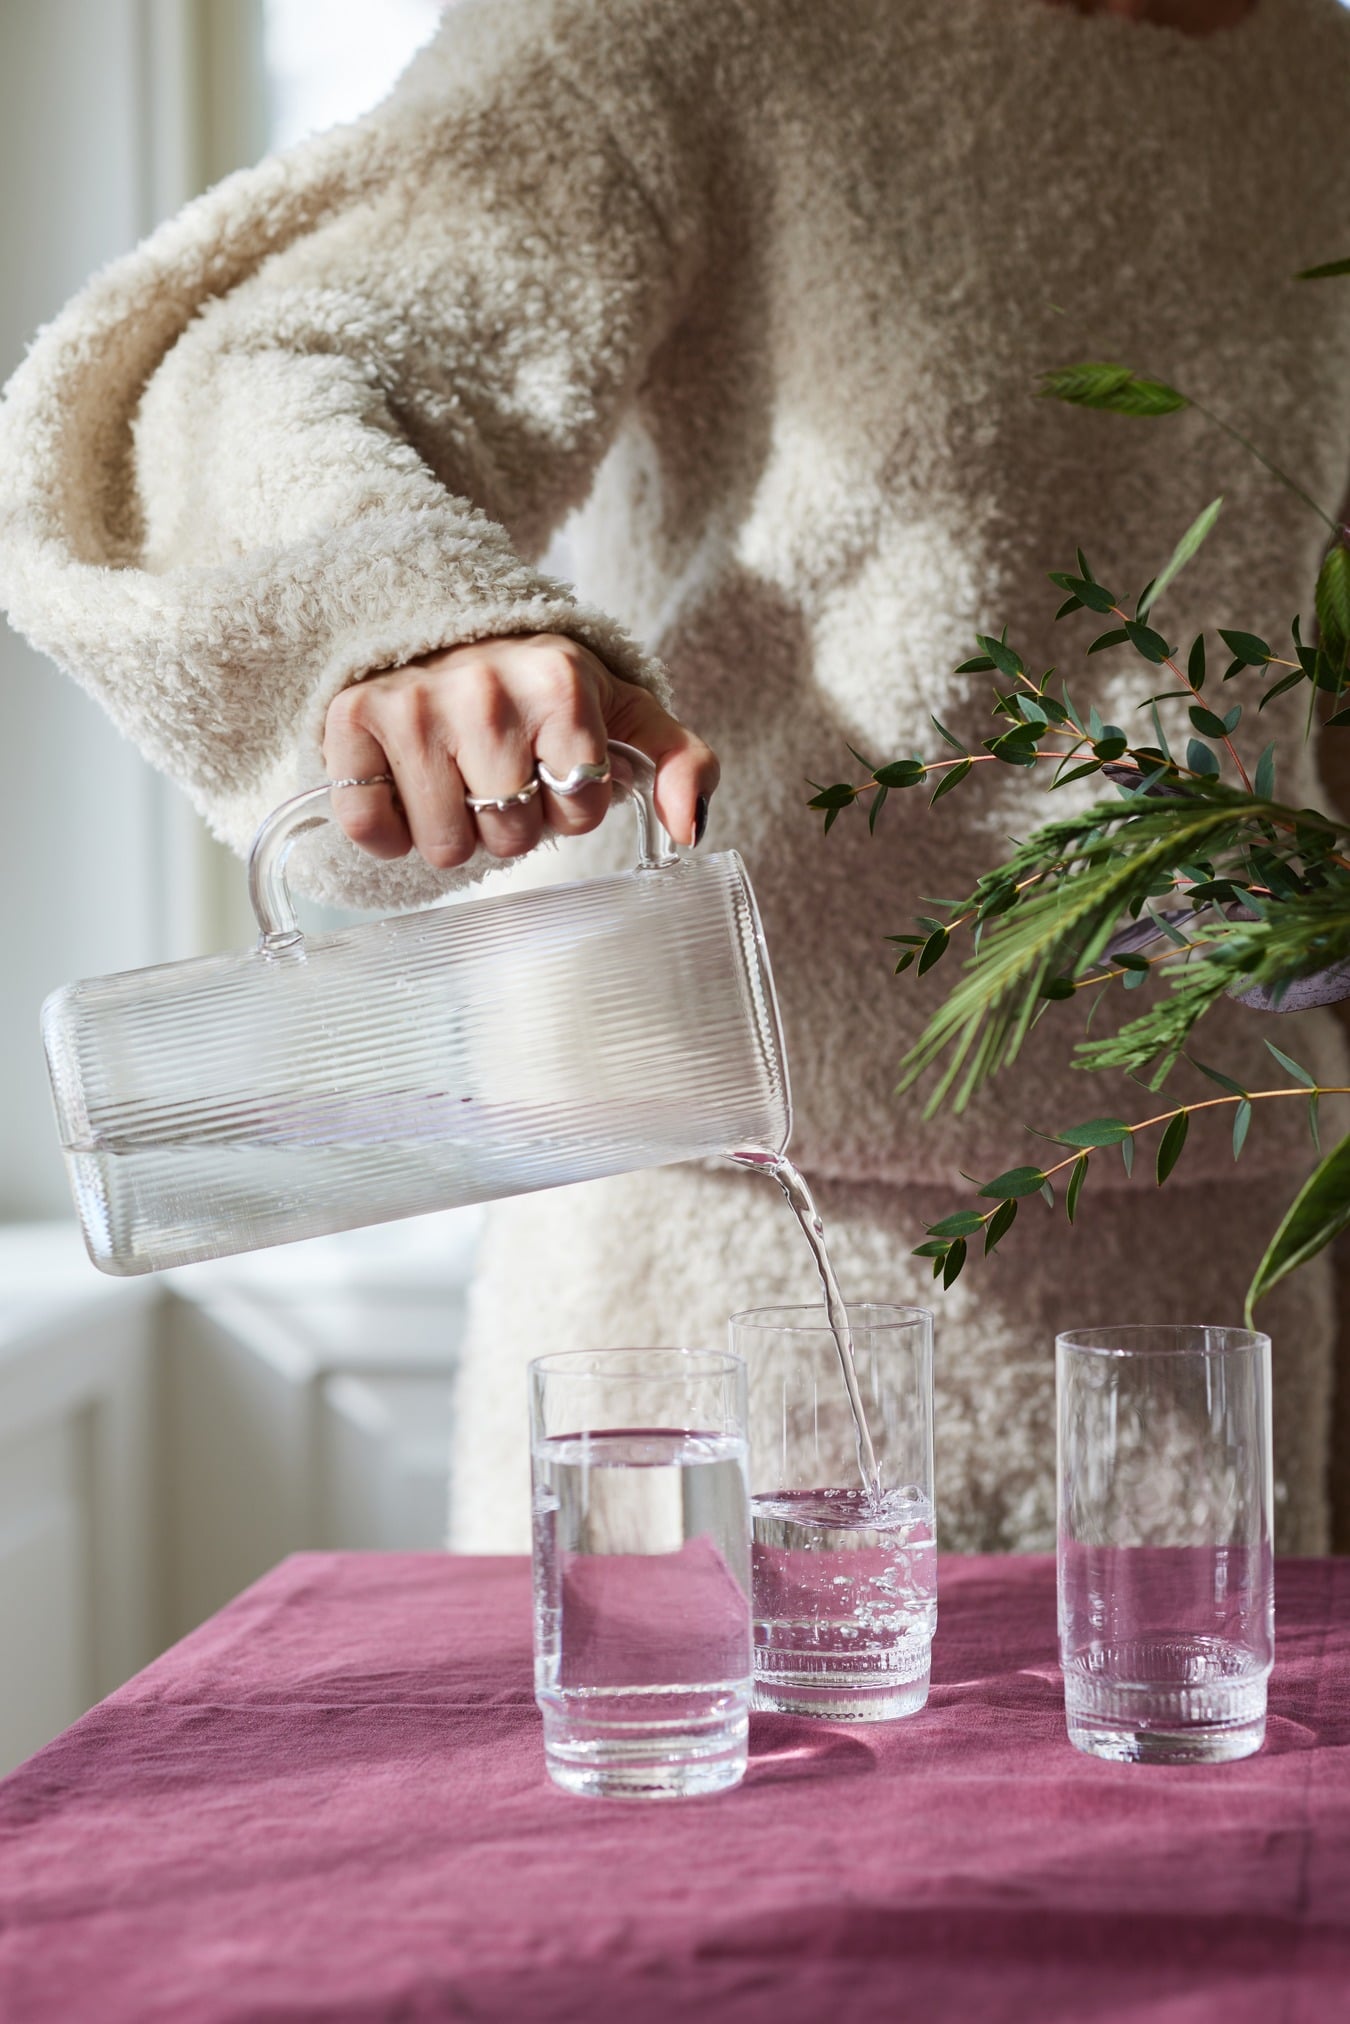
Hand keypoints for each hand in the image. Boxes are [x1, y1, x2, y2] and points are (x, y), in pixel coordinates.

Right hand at [323, 635, 718, 867]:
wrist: (448, 628)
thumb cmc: (544, 689)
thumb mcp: (626, 713)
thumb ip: (681, 763)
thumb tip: (688, 829)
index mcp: (560, 680)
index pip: (579, 810)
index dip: (571, 805)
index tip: (554, 768)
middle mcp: (483, 687)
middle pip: (509, 836)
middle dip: (510, 824)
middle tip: (499, 778)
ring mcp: (410, 702)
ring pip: (443, 845)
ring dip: (453, 832)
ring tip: (455, 781)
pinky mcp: (350, 718)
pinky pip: (370, 828)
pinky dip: (388, 833)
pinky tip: (406, 792)